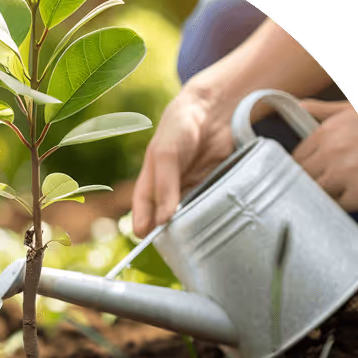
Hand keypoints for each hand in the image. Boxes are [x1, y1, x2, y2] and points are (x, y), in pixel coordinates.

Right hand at [132, 86, 234, 235]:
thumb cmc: (179, 127)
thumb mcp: (165, 155)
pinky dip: (212, 214)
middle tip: (172, 248)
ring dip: (191, 224)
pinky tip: (215, 224)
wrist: (213, 109)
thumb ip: (165, 187)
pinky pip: (211, 204)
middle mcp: (170, 185)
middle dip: (167, 230)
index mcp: (151, 177)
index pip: (143, 206)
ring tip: (194, 242)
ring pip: (189, 212)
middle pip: (165, 214)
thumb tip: (164, 219)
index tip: (144, 239)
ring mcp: (193, 186)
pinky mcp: (214, 185)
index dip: (141, 222)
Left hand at [292, 99, 357, 210]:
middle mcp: (333, 152)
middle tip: (329, 182)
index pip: (296, 159)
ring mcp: (346, 174)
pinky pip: (342, 206)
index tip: (309, 172)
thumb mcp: (352, 110)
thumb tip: (300, 108)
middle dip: (314, 182)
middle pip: (304, 179)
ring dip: (330, 194)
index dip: (303, 168)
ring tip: (345, 188)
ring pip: (320, 194)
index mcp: (327, 132)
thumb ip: (323, 111)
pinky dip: (348, 204)